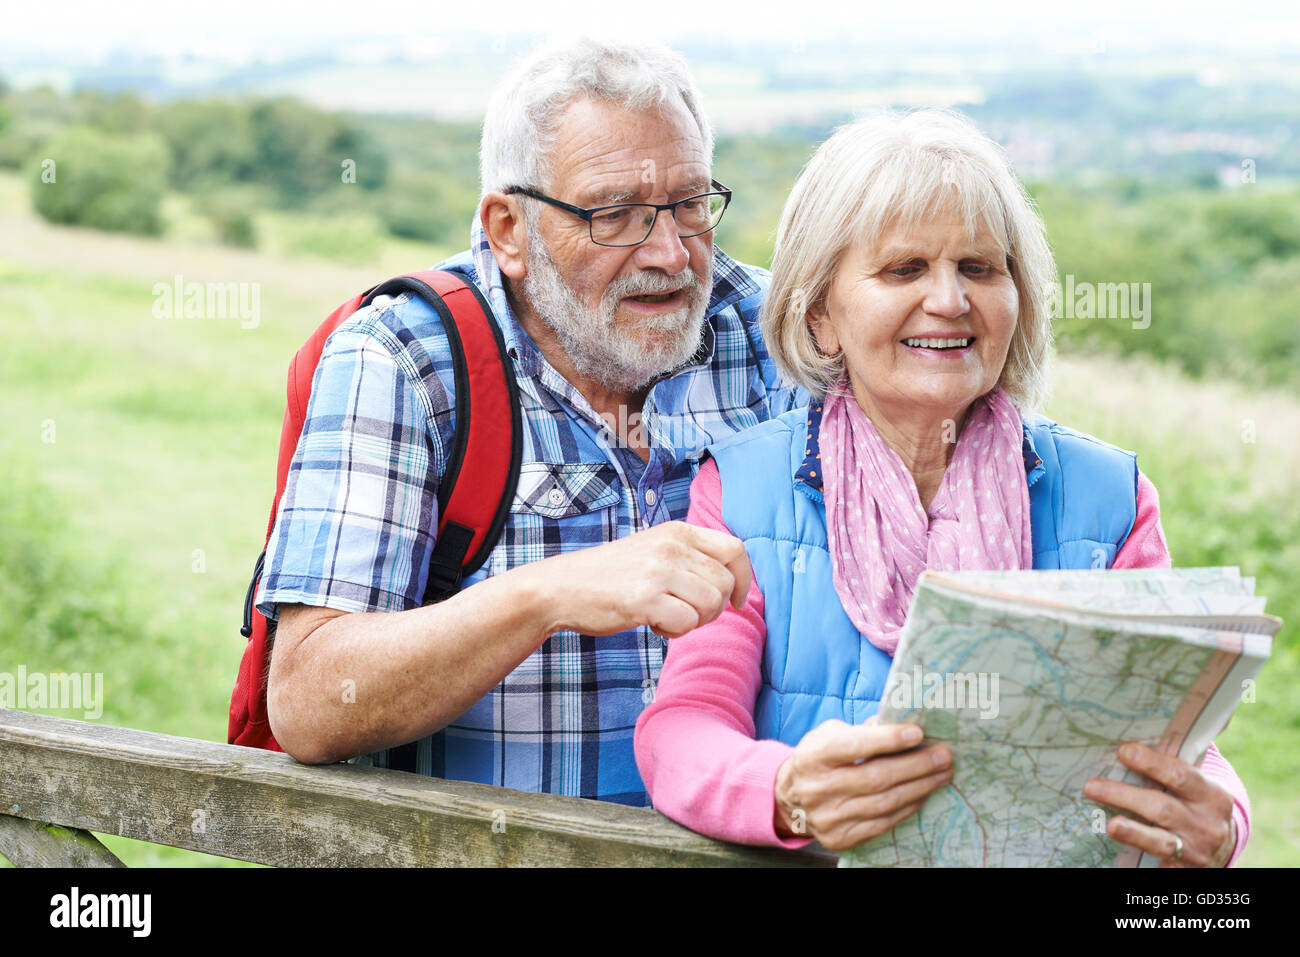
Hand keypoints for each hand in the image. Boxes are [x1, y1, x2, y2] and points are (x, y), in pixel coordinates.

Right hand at [526, 521, 751, 639]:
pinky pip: (686, 623)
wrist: (562, 588)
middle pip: (726, 583)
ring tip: (665, 616)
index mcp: (677, 531)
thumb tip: (734, 582)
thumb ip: (690, 558)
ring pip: (711, 605)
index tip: (735, 601)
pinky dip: (674, 631)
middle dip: (714, 608)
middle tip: (686, 614)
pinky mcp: (644, 599)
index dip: (744, 579)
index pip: (735, 549)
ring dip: (693, 621)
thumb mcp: (654, 551)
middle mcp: (671, 546)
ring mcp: (658, 571)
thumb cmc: (611, 576)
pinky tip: (652, 623)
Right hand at [773, 717, 952, 850]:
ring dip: (920, 787)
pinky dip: (907, 807)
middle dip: (916, 766)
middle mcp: (818, 789)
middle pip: (876, 777)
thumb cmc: (818, 758)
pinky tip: (922, 793)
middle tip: (944, 755)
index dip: (887, 740)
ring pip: (884, 802)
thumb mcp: (830, 735)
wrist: (789, 796)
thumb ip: (862, 731)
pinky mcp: (839, 837)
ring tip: (942, 774)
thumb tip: (903, 725)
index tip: (918, 733)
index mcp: (814, 756)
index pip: (854, 746)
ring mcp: (828, 817)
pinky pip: (882, 823)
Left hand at [1083, 742, 1236, 867]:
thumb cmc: (1197, 802)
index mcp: (1211, 794)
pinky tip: (1117, 847)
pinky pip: (1160, 862)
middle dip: (1125, 796)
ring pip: (1160, 841)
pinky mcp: (1182, 869)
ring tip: (1110, 824)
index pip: (1179, 775)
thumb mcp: (1199, 782)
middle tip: (1091, 786)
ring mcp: (1194, 849)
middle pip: (1163, 808)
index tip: (1123, 751)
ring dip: (1133, 832)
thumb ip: (1180, 755)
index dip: (1151, 763)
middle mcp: (1205, 823)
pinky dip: (1138, 853)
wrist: (1223, 847)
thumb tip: (1171, 707)